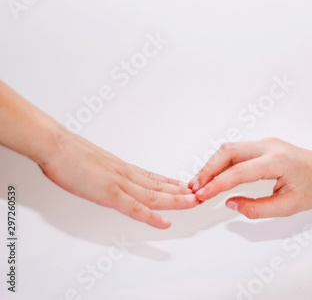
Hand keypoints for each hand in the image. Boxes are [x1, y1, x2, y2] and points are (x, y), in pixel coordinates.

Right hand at [38, 129, 198, 228]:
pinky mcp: (110, 194)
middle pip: (160, 186)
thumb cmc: (69, 153)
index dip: (171, 183)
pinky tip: (165, 222)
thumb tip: (109, 175)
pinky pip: (135, 208)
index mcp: (123, 168)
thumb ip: (105, 171)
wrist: (55, 145)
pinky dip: (152, 216)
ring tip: (194, 203)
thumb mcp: (94, 163)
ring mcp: (120, 184)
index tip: (186, 186)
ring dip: (176, 200)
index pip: (153, 177)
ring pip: (154, 195)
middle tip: (201, 194)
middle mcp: (127, 175)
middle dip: (182, 192)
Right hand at [189, 138, 311, 218]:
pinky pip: (237, 150)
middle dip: (208, 169)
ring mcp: (266, 143)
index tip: (201, 195)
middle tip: (194, 188)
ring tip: (200, 184)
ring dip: (212, 165)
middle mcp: (269, 147)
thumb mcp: (289, 206)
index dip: (217, 184)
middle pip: (228, 151)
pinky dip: (222, 162)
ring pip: (230, 148)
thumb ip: (258, 208)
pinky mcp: (263, 145)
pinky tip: (214, 176)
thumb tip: (231, 204)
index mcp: (278, 161)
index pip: (239, 171)